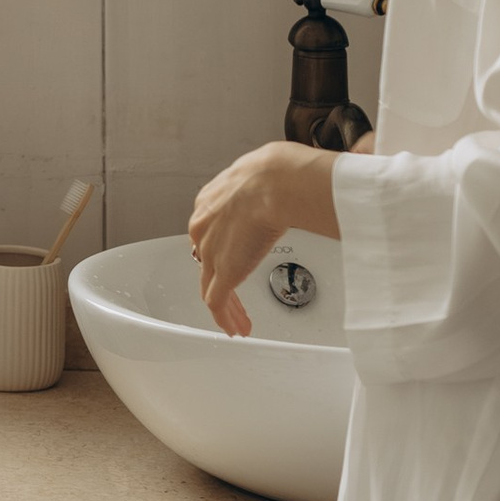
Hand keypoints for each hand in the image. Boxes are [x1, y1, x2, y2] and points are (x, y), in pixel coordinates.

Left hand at [189, 142, 334, 338]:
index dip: (222, 252)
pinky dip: (226, 318)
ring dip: (227, 308)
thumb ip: (270, 191)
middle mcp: (203, 227)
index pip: (210, 234)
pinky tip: (237, 329)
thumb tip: (297, 190)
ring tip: (239, 323)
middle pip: (207, 263)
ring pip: (211, 287)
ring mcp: (210, 250)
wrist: (275, 182)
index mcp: (211, 201)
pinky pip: (218, 303)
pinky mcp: (223, 271)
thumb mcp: (266, 177)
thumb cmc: (279, 172)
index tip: (231, 262)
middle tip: (234, 300)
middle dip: (222, 283)